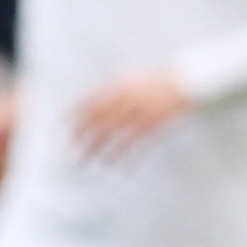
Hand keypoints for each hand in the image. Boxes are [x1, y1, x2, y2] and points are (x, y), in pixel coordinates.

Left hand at [64, 68, 190, 157]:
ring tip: (92, 161)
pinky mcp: (156, 124)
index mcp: (120, 86)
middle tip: (71, 151)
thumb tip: (90, 103)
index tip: (60, 127)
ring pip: (117, 135)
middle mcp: (128, 98)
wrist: (187, 82)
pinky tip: (122, 167)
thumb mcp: (131, 78)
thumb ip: (112, 89)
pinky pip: (139, 143)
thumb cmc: (155, 81)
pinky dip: (130, 156)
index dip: (74, 114)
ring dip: (103, 149)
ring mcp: (142, 112)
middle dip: (83, 137)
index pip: (90, 101)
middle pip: (99, 121)